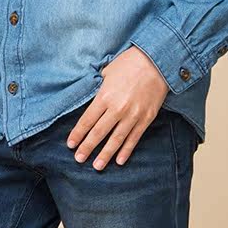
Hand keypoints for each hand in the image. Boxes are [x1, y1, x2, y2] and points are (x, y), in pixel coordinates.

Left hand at [66, 46, 169, 169]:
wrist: (157, 61)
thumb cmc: (129, 62)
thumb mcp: (108, 71)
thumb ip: (99, 87)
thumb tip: (93, 97)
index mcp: (105, 96)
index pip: (87, 120)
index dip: (78, 134)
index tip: (71, 144)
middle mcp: (117, 108)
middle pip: (98, 133)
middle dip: (87, 147)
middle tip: (78, 159)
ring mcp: (133, 115)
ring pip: (116, 140)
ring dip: (105, 154)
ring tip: (97, 166)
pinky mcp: (146, 118)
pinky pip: (134, 138)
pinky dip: (126, 150)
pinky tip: (119, 160)